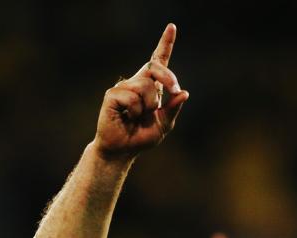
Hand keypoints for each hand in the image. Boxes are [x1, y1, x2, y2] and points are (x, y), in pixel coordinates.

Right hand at [93, 24, 188, 157]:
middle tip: (174, 89)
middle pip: (155, 67)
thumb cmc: (140, 137)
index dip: (165, 44)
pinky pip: (132, 97)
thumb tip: (184, 93)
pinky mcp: (112, 95)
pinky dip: (135, 111)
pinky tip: (127, 118)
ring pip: (146, 86)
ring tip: (138, 117)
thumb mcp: (164, 125)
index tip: (172, 27)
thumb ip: (173, 109)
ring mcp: (123, 87)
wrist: (122, 150)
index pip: (158, 62)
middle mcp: (136, 83)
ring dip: (148, 106)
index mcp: (150, 87)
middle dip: (168, 77)